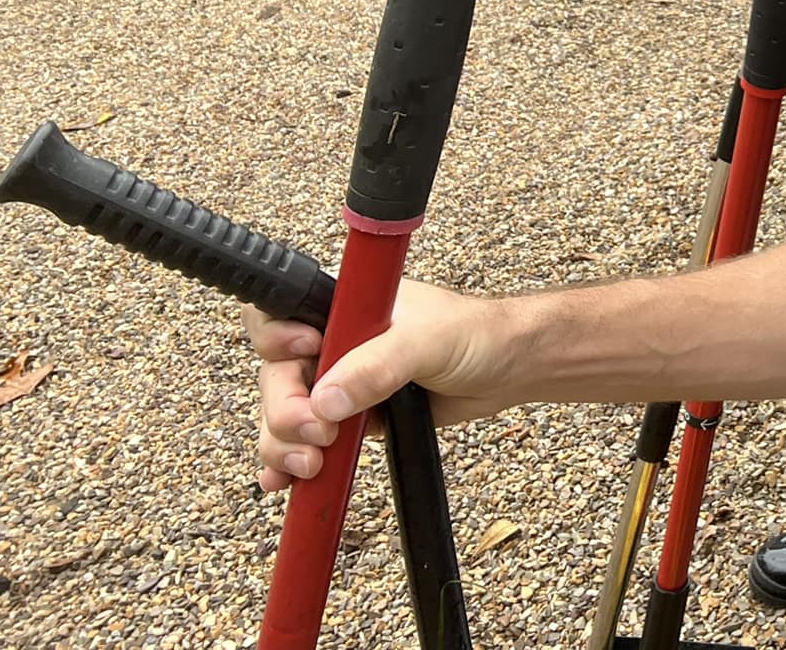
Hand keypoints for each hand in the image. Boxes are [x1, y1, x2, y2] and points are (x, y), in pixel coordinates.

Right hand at [244, 279, 521, 490]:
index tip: (305, 358)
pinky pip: (308, 439)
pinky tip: (285, 481)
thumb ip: (378, 366)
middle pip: (276, 375)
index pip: (282, 312)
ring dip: (285, 443)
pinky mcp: (352, 415)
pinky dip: (290, 460)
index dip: (277, 338)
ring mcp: (341, 379)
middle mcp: (335, 339)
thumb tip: (326, 399)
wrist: (509, 368)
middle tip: (317, 434)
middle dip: (285, 410)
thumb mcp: (428, 342)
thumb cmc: (476, 334)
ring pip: (286, 412)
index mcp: (345, 305)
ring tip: (310, 466)